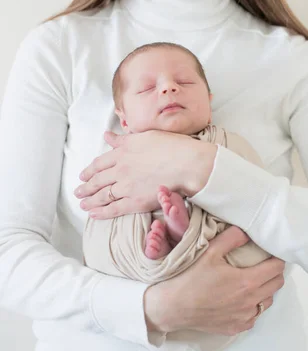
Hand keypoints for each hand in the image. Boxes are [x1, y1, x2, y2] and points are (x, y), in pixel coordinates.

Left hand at [74, 129, 216, 218]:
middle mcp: (120, 169)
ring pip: (102, 195)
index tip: (83, 176)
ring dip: (90, 201)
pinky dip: (102, 213)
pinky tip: (93, 215)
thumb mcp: (144, 136)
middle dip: (85, 187)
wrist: (187, 164)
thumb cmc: (172, 146)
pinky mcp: (135, 202)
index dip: (89, 171)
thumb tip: (107, 135)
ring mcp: (126, 186)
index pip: (99, 163)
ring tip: (83, 204)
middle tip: (78, 192)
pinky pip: (114, 209)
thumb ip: (123, 139)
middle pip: (97, 180)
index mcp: (122, 151)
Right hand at [144, 226, 284, 335]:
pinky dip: (252, 306)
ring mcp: (244, 317)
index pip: (276, 268)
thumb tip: (247, 232)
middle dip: (274, 272)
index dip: (277, 258)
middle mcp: (250, 302)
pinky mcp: (236, 328)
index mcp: (247, 281)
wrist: (173, 307)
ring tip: (251, 280)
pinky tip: (239, 298)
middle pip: (277, 284)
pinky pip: (254, 316)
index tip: (272, 253)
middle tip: (263, 264)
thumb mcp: (210, 251)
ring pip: (267, 301)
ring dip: (264, 290)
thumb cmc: (191, 277)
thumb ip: (232, 238)